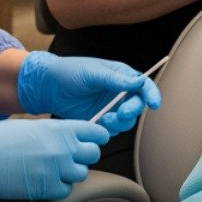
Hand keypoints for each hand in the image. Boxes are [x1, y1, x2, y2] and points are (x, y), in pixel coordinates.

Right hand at [0, 119, 107, 201]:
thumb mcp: (32, 127)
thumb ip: (55, 133)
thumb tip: (70, 140)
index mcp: (60, 128)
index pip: (96, 132)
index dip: (96, 137)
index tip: (91, 142)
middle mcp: (63, 147)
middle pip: (93, 154)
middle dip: (83, 157)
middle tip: (69, 159)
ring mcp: (56, 169)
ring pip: (80, 174)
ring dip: (70, 174)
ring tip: (52, 171)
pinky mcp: (46, 189)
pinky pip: (64, 191)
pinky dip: (57, 189)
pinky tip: (42, 183)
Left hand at [15, 52, 161, 133]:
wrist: (48, 86)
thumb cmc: (69, 72)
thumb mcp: (93, 72)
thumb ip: (116, 79)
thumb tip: (139, 82)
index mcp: (120, 76)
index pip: (143, 85)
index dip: (151, 94)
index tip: (154, 104)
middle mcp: (118, 92)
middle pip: (137, 105)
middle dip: (132, 111)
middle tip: (120, 113)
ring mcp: (110, 107)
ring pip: (126, 121)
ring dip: (119, 123)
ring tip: (104, 119)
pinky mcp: (100, 120)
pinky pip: (112, 129)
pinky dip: (108, 130)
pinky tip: (97, 123)